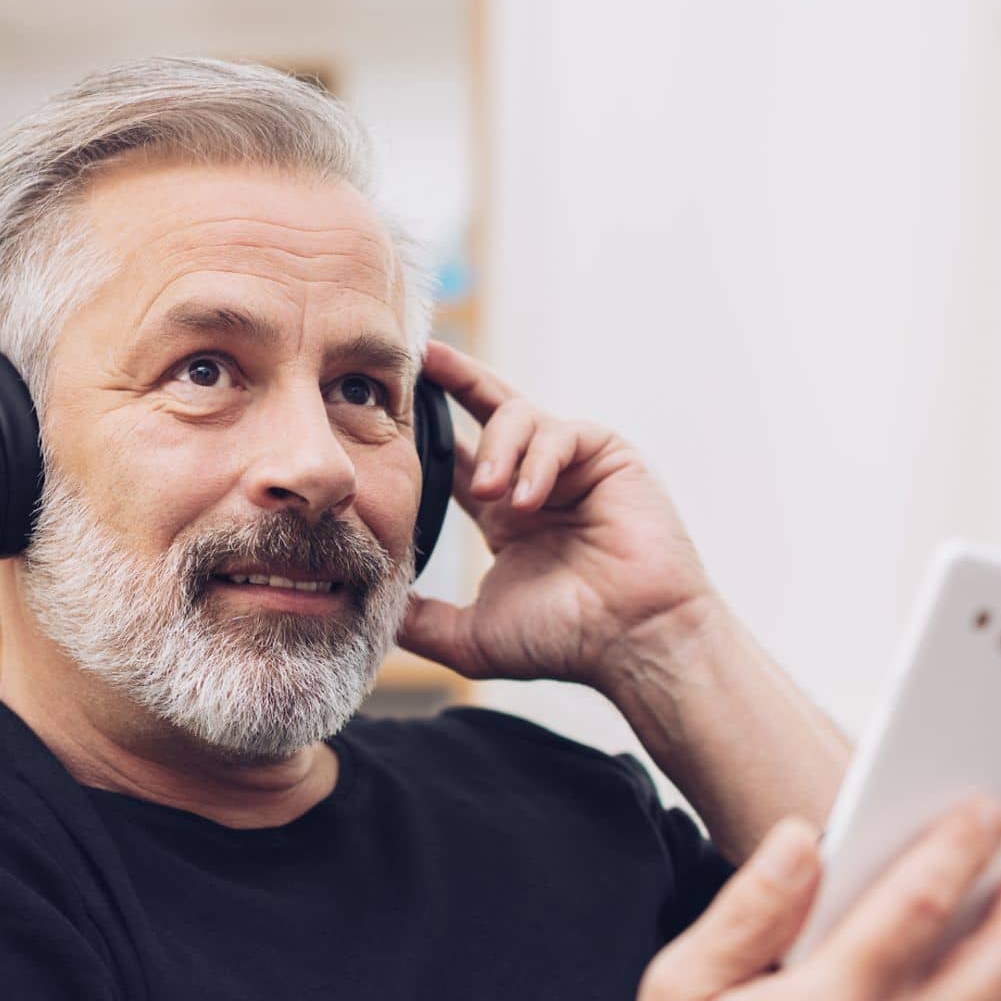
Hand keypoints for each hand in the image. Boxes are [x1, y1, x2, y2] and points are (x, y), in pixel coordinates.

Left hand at [396, 341, 715, 688]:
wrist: (632, 640)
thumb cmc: (565, 640)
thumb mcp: (470, 636)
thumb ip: (420, 621)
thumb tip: (368, 612)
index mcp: (504, 515)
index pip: (457, 456)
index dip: (427, 427)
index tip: (388, 404)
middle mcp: (535, 481)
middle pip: (489, 409)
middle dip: (455, 380)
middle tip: (420, 360)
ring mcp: (573, 466)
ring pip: (518, 417)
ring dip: (498, 450)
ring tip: (492, 494)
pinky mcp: (608, 455)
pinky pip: (560, 433)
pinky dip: (537, 461)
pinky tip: (528, 501)